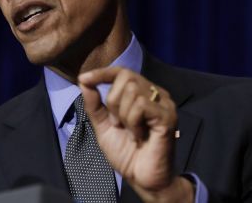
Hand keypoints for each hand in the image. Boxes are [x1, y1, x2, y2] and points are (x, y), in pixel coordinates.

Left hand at [78, 66, 193, 202]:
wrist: (141, 178)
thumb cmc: (126, 153)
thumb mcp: (103, 125)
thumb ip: (94, 104)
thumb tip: (84, 81)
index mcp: (142, 93)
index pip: (121, 72)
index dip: (102, 72)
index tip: (84, 78)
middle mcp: (156, 94)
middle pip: (126, 77)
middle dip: (113, 101)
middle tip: (118, 124)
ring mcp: (164, 104)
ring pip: (132, 91)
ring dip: (123, 115)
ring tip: (130, 132)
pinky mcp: (167, 116)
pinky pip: (141, 106)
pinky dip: (133, 122)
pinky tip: (138, 136)